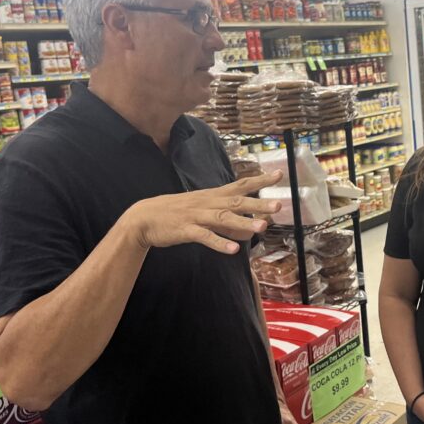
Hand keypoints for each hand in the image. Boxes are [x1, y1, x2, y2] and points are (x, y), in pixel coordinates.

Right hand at [122, 172, 282, 254]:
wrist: (143, 217)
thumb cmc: (178, 215)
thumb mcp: (206, 215)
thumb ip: (229, 223)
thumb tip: (250, 230)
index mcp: (213, 196)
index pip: (241, 185)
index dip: (260, 180)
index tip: (279, 174)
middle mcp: (207, 203)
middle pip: (236, 202)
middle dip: (258, 203)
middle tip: (279, 205)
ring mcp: (196, 216)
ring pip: (222, 218)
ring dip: (243, 223)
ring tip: (262, 228)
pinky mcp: (185, 230)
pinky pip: (204, 237)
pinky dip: (219, 243)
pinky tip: (234, 250)